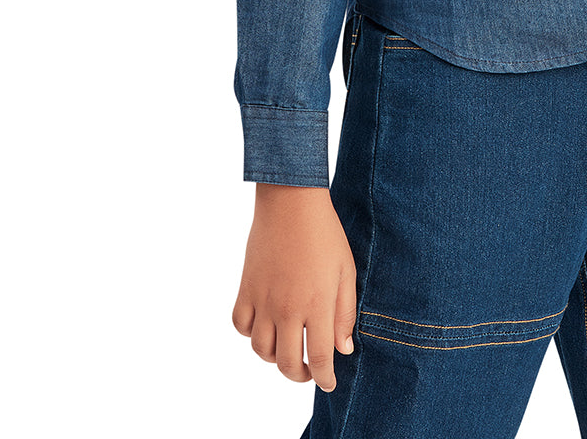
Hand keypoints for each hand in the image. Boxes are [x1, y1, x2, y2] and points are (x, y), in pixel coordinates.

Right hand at [232, 184, 357, 391]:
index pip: (319, 357)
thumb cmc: (325, 234)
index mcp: (317, 305)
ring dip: (275, 357)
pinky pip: (241, 325)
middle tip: (308, 371)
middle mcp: (287, 308)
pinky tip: (265, 326)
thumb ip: (345, 313)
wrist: (291, 202)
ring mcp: (263, 300)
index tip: (329, 383)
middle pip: (286, 362)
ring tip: (288, 348)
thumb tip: (344, 350)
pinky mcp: (246, 288)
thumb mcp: (346, 272)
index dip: (324, 377)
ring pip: (261, 350)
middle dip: (299, 375)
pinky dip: (250, 334)